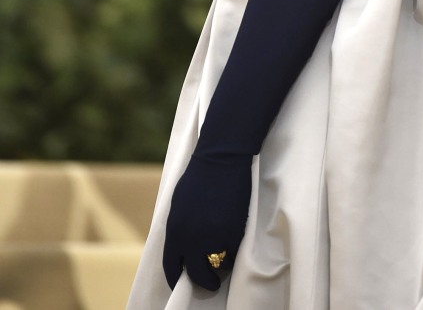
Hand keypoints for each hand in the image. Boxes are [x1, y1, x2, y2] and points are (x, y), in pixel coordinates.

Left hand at [162, 153, 251, 290]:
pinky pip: (232, 254)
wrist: (221, 158)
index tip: (184, 281)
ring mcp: (213, 238)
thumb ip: (178, 228)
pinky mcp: (233, 234)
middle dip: (203, 281)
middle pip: (196, 274)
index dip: (177, 277)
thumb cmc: (199, 176)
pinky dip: (232, 252)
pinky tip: (232, 244)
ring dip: (220, 267)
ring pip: (217, 267)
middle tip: (209, 281)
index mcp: (174, 232)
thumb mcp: (178, 204)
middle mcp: (191, 240)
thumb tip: (182, 247)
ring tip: (223, 261)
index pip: (171, 267)